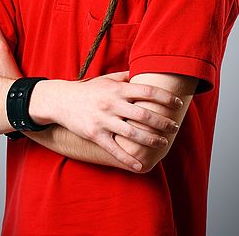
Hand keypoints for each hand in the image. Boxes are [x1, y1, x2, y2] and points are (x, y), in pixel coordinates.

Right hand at [32, 71, 181, 170]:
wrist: (61, 100)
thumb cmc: (89, 89)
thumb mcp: (107, 79)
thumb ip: (126, 77)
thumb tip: (144, 73)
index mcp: (117, 89)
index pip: (147, 91)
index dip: (165, 97)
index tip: (177, 103)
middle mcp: (112, 103)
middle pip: (143, 114)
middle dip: (162, 122)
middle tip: (174, 127)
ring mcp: (104, 120)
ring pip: (132, 133)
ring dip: (151, 140)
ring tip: (163, 144)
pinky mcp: (95, 135)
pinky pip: (114, 150)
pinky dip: (128, 159)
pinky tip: (140, 166)